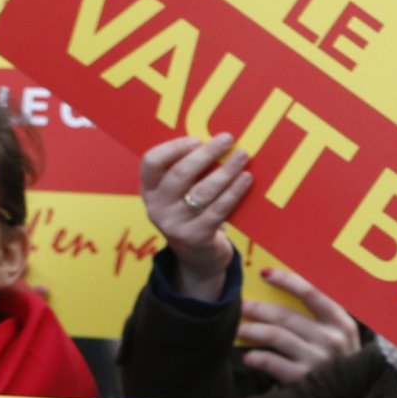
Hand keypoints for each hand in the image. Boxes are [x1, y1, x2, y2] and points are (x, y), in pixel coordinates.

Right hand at [141, 134, 250, 300]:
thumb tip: (217, 140)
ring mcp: (175, 224)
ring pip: (203, 191)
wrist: (197, 258)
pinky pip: (218, 210)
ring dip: (226, 171)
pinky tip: (246, 179)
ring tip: (242, 156)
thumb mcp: (181, 193)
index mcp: (150, 190)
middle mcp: (157, 207)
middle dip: (206, 154)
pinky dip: (234, 192)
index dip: (173, 148)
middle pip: (180, 173)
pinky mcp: (196, 238)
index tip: (197, 139)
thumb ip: (189, 170)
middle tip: (227, 139)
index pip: (151, 162)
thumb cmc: (193, 212)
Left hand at [240, 265, 362, 383]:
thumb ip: (319, 315)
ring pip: (276, 336)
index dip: (286, 280)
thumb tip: (280, 290)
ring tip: (240, 328)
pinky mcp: (304, 381)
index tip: (265, 273)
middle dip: (259, 307)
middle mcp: (332, 339)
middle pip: (286, 315)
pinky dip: (257, 357)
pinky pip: (273, 363)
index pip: (311, 292)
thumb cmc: (335, 363)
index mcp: (341, 322)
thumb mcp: (338, 336)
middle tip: (241, 304)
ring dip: (252, 329)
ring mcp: (319, 361)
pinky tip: (248, 356)